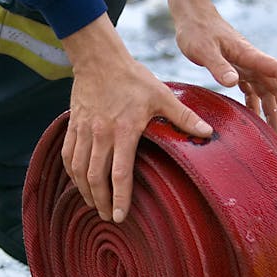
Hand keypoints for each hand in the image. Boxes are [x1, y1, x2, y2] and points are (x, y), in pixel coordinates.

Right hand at [60, 14, 213, 223]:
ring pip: (78, 170)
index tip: (121, 216)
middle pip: (95, 178)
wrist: (99, 59)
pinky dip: (72, 174)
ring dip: (85, 192)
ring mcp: (84, 131)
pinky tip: (79, 184)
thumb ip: (184, 117)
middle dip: (101, 202)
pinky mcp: (73, 126)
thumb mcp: (162, 95)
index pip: (119, 173)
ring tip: (94, 206)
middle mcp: (100, 134)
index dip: (120, 198)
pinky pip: (68, 156)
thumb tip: (209, 133)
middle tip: (108, 217)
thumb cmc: (133, 78)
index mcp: (124, 130)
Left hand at [164, 0, 276, 136]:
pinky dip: (256, 107)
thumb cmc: (197, 30)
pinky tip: (255, 122)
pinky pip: (251, 92)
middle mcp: (253, 62)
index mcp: (250, 56)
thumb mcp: (203, 49)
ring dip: (273, 113)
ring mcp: (246, 67)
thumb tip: (234, 83)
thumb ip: (218, 66)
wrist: (192, 15)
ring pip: (266, 93)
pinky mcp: (237, 70)